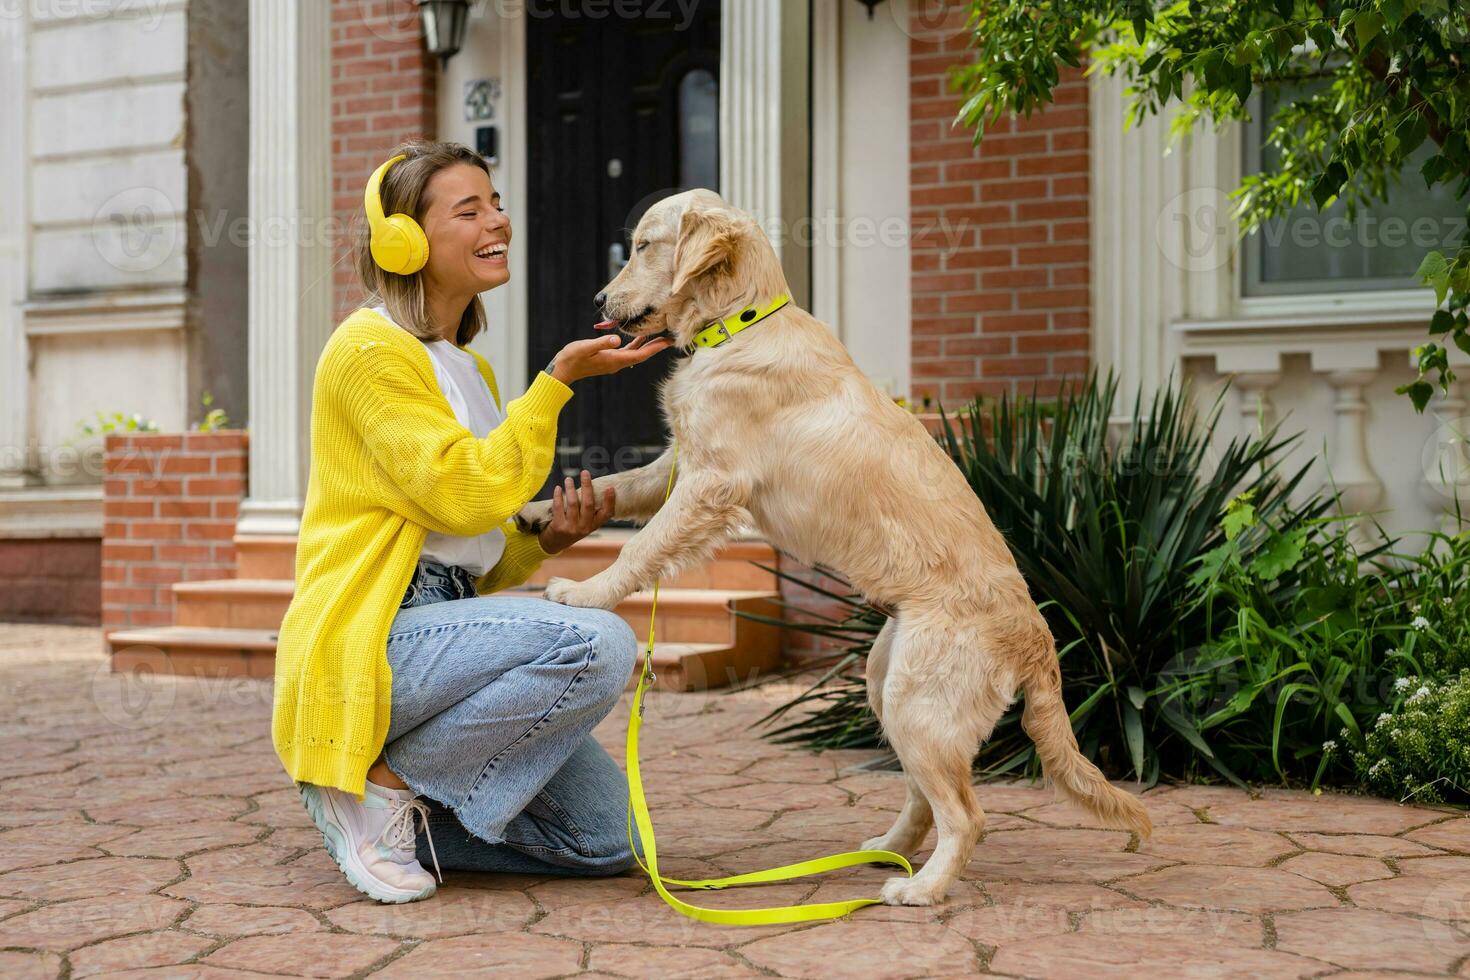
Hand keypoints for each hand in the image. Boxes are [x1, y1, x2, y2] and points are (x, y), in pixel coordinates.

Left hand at [537, 470, 615, 553]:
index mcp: (594, 525)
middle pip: (588, 504)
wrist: (555, 543)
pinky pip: (558, 508)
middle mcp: (584, 528)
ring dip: (570, 489)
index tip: (610, 488)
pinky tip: (558, 488)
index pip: (606, 514)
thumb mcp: (585, 523)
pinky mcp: (558, 527)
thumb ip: (590, 510)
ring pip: (573, 504)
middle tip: (585, 472)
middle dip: (587, 486)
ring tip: (568, 479)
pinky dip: (558, 496)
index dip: (610, 501)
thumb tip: (592, 487)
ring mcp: (571, 528)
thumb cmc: (572, 528)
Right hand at [550, 333, 672, 384]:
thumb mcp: (586, 347)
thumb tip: (617, 340)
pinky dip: (636, 345)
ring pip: (636, 353)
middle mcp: (617, 363)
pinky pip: (627, 352)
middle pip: (642, 355)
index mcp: (615, 359)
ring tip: (660, 336)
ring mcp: (614, 362)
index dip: (655, 348)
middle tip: (671, 338)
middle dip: (656, 347)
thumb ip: (602, 343)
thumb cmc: (572, 358)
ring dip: (648, 346)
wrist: (563, 370)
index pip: (640, 355)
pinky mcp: (609, 359)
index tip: (668, 342)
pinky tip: (639, 337)